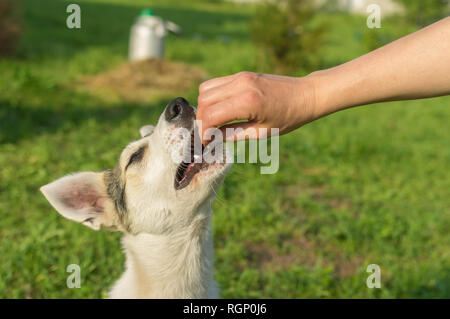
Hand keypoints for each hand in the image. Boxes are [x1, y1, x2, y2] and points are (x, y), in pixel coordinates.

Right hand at [196, 72, 316, 143]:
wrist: (307, 95)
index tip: (206, 143)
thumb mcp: (261, 133)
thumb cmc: (288, 118)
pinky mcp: (242, 74)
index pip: (210, 116)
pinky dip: (212, 97)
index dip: (204, 132)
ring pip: (206, 89)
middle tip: (208, 134)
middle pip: (204, 101)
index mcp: (247, 102)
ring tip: (213, 122)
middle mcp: (240, 85)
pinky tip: (220, 110)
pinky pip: (216, 83)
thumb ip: (233, 135)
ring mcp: (240, 76)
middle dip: (201, 120)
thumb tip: (212, 139)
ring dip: (204, 107)